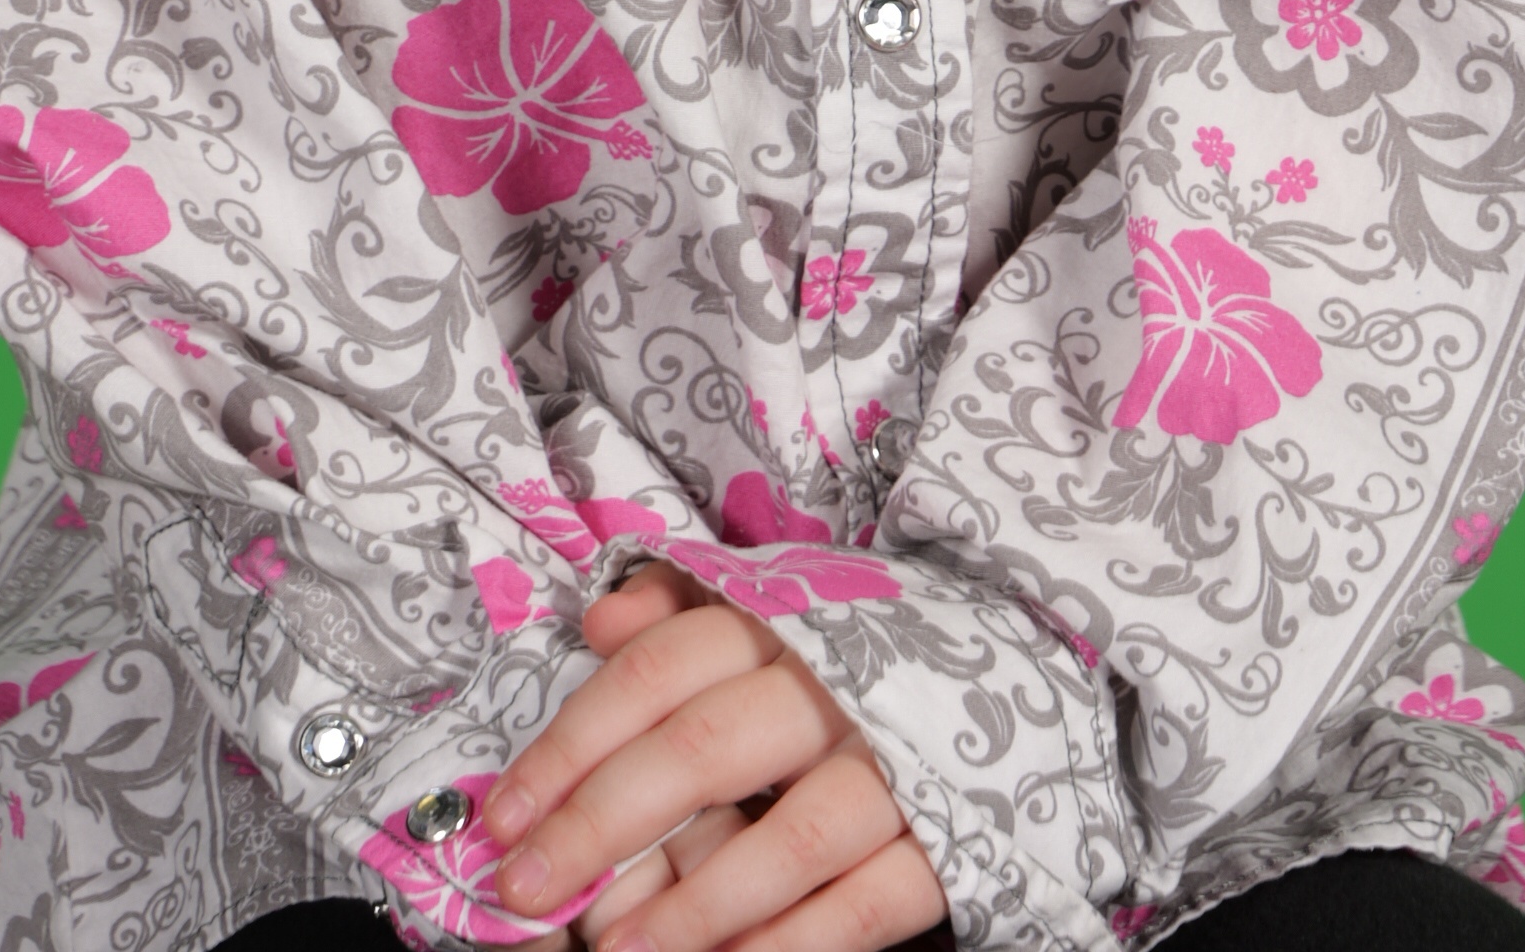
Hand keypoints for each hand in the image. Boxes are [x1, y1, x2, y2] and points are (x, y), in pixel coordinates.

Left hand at [479, 560, 947, 951]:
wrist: (1022, 669)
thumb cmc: (861, 655)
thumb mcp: (773, 608)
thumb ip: (681, 611)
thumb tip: (598, 622)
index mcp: (782, 621)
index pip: (656, 673)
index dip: (572, 744)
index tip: (503, 812)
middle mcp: (836, 685)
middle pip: (705, 747)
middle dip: (603, 823)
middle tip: (529, 886)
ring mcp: (898, 765)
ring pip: (789, 838)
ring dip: (695, 906)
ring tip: (618, 951)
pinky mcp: (951, 838)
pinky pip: (866, 905)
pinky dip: (794, 946)